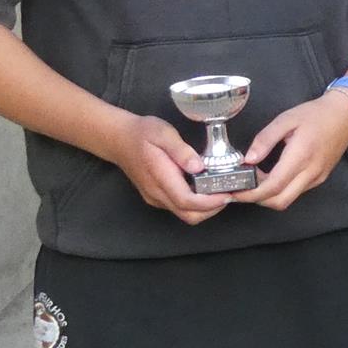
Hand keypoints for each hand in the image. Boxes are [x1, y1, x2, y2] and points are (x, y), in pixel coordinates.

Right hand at [108, 113, 231, 223]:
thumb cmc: (141, 133)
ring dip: (205, 209)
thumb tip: (198, 166)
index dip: (210, 202)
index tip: (227, 193)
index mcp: (159, 177)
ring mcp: (155, 198)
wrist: (118, 139)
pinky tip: (205, 190)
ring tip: (220, 191)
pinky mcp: (156, 197)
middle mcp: (156, 193)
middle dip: (213, 209)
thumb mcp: (162, 132)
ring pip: (184, 214)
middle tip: (229, 193)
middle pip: (188, 215)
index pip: (186, 200)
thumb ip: (181, 150)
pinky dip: (195, 205)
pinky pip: (178, 208)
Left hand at [241, 90, 347, 209]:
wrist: (344, 116)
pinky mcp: (319, 179)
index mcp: (300, 156)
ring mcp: (316, 178)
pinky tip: (270, 178)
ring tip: (254, 181)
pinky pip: (295, 192)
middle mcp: (310, 172)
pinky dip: (279, 191)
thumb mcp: (286, 119)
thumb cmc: (316, 115)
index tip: (236, 190)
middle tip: (240, 190)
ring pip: (287, 200)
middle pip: (279, 201)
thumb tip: (249, 158)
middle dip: (256, 200)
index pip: (273, 186)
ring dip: (267, 196)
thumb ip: (265, 139)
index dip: (251, 193)